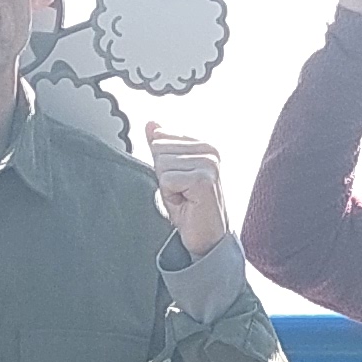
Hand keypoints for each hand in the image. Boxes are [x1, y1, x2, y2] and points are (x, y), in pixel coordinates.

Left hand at [145, 126, 229, 256]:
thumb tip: (151, 123)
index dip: (163, 165)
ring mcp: (209, 164)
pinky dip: (170, 196)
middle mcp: (210, 150)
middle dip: (164, 175)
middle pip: (159, 149)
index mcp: (204, 145)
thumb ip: (162, 146)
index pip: (161, 138)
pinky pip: (166, 180)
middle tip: (182, 192)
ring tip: (184, 197)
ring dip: (167, 187)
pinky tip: (186, 203)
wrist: (206, 238)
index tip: (180, 181)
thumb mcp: (172, 172)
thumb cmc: (190, 208)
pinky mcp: (203, 180)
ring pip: (162, 164)